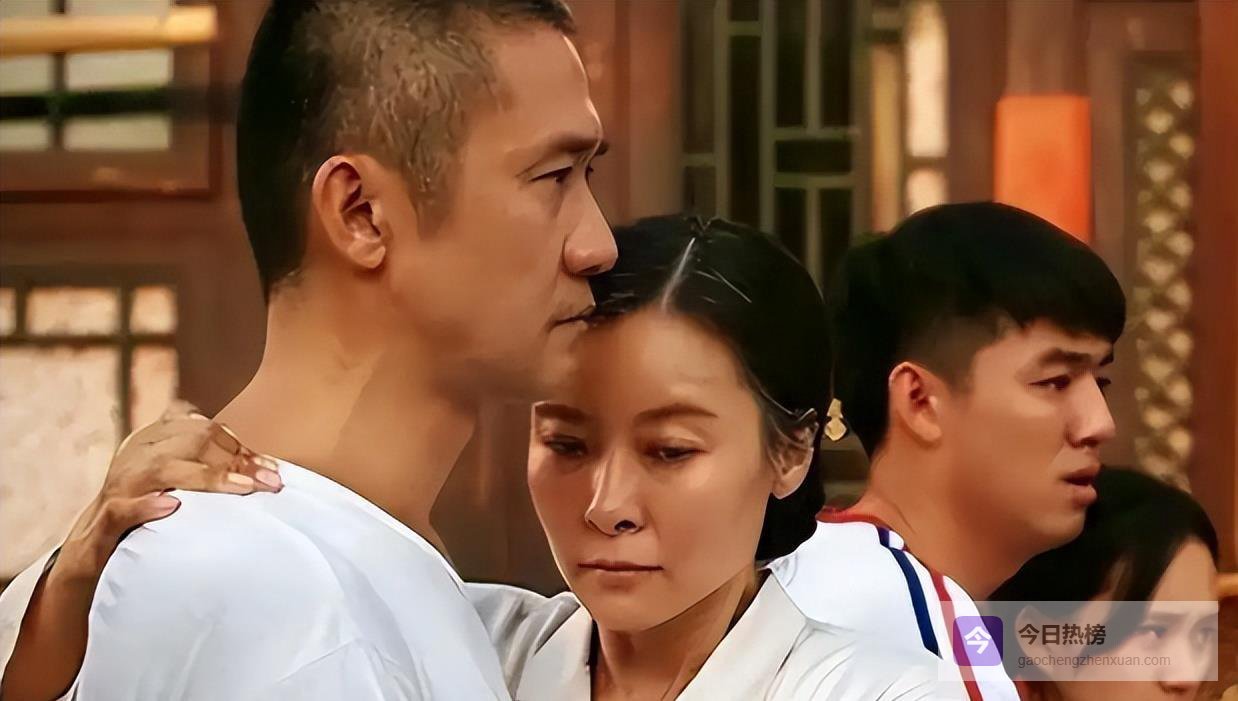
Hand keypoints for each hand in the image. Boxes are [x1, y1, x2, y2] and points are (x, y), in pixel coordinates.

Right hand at [52, 400, 280, 585]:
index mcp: (155, 438)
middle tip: (268, 483)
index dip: (240, 447)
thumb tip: (268, 468)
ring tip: (242, 488)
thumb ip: (213, 465)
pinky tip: (173, 506)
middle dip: (234, 460)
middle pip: (191, 441)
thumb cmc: (151, 506)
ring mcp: (121, 483)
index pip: (203, 429)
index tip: (272, 470)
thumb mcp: (181, 479)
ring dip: (207, 478)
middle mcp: (137, 452)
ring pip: (164, 467)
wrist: (95, 544)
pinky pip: (124, 507)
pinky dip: (149, 505)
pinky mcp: (108, 516)